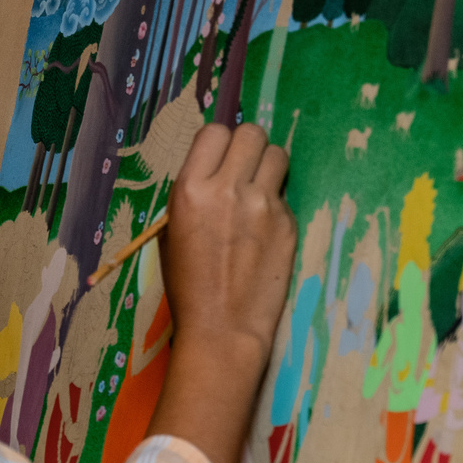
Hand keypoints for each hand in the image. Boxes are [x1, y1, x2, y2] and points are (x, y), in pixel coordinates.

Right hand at [147, 123, 295, 462]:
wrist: (222, 330)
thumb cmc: (187, 285)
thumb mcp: (173, 230)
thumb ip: (195, 192)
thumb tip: (218, 168)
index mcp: (190, 189)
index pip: (214, 131)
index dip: (219, 142)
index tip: (220, 158)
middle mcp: (228, 188)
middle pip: (252, 132)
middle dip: (249, 146)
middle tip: (244, 169)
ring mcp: (264, 205)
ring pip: (278, 154)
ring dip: (269, 167)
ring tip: (259, 191)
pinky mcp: (289, 224)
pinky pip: (285, 195)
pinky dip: (276, 204)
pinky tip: (265, 231)